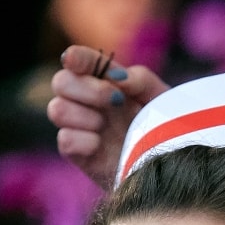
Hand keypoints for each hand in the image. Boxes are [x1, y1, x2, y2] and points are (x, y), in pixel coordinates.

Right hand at [47, 44, 170, 189]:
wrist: (167, 167)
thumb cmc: (164, 128)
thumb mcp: (161, 97)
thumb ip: (140, 79)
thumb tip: (117, 78)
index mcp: (105, 82)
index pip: (80, 61)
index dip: (75, 57)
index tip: (74, 60)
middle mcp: (88, 102)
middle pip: (60, 81)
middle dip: (86, 88)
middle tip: (116, 101)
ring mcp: (81, 128)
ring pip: (57, 109)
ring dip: (83, 115)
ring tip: (106, 126)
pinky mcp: (79, 155)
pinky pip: (64, 140)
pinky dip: (82, 140)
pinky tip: (100, 146)